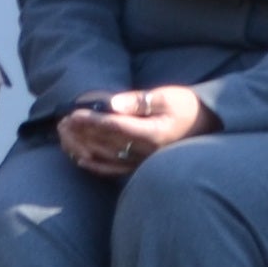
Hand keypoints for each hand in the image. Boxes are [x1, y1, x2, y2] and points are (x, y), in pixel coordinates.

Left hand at [59, 86, 210, 178]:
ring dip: (83, 147)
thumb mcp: (166, 96)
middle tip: (62, 122)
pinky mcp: (141, 167)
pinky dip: (95, 166)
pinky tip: (80, 158)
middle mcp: (147, 152)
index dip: (92, 120)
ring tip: (66, 135)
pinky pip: (115, 170)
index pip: (116, 127)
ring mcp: (143, 162)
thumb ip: (138, 101)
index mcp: (153, 133)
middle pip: (107, 144)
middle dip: (82, 133)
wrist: (204, 126)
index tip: (73, 113)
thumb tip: (111, 103)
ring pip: (107, 158)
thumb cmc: (184, 107)